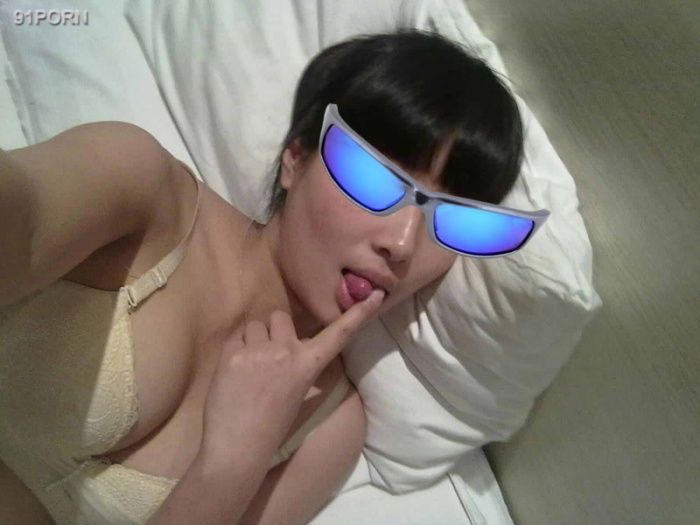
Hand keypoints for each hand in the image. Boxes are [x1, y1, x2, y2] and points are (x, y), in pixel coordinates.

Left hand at [200, 288, 385, 460]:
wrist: (238, 447)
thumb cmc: (272, 427)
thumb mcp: (298, 393)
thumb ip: (299, 365)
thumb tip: (295, 347)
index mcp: (307, 365)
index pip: (337, 334)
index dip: (357, 314)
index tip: (374, 295)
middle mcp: (286, 351)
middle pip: (280, 317)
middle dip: (275, 330)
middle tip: (269, 353)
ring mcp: (257, 351)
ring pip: (256, 324)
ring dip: (254, 338)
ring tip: (250, 363)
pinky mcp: (231, 354)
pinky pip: (235, 336)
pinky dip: (235, 348)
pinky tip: (234, 370)